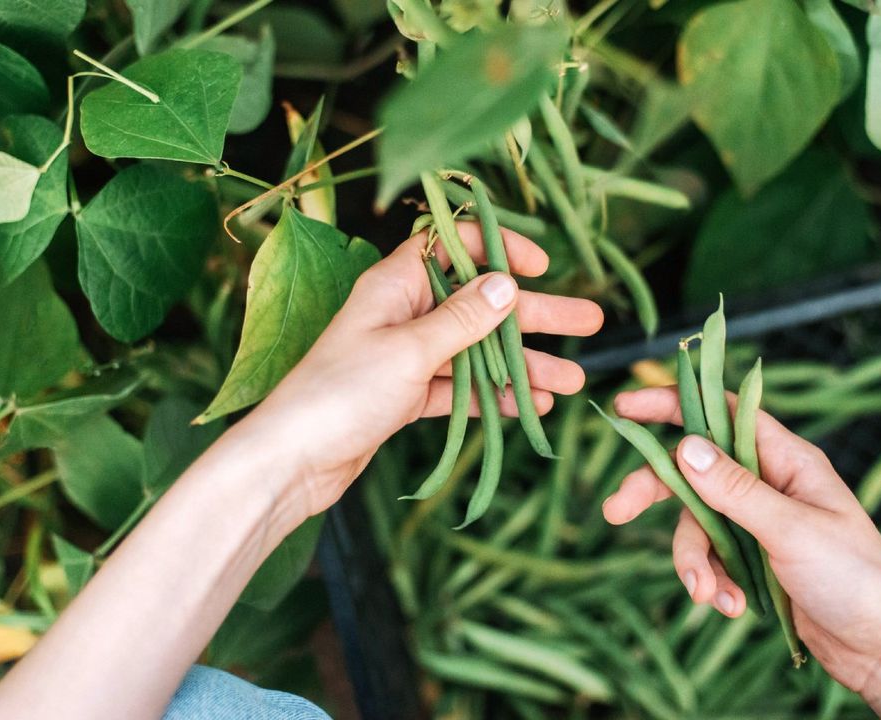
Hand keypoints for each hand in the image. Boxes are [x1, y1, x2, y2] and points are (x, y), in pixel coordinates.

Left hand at [230, 223, 602, 517]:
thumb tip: (506, 283)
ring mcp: (405, 356)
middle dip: (535, 314)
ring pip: (476, 350)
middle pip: (479, 303)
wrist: (291, 463)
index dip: (498, 248)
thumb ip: (461, 319)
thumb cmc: (339, 395)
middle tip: (590, 322)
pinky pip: (460, 388)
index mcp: (395, 284)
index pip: (452, 244)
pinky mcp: (405, 397)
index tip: (542, 265)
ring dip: (522, 365)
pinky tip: (530, 407)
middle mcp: (402, 313)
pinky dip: (492, 396)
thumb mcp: (409, 351)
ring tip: (572, 382)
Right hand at [603, 388, 880, 718]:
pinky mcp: (758, 561)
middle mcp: (771, 484)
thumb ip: (735, 489)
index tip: (626, 406)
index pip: (722, 412)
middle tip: (615, 511)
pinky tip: (733, 608)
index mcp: (788, 460)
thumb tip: (684, 446)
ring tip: (709, 595)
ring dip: (695, 562)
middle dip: (656, 494)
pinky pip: (715, 560)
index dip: (673, 404)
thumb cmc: (857, 578)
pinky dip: (715, 583)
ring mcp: (762, 523)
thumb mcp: (791, 529)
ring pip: (699, 525)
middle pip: (695, 471)